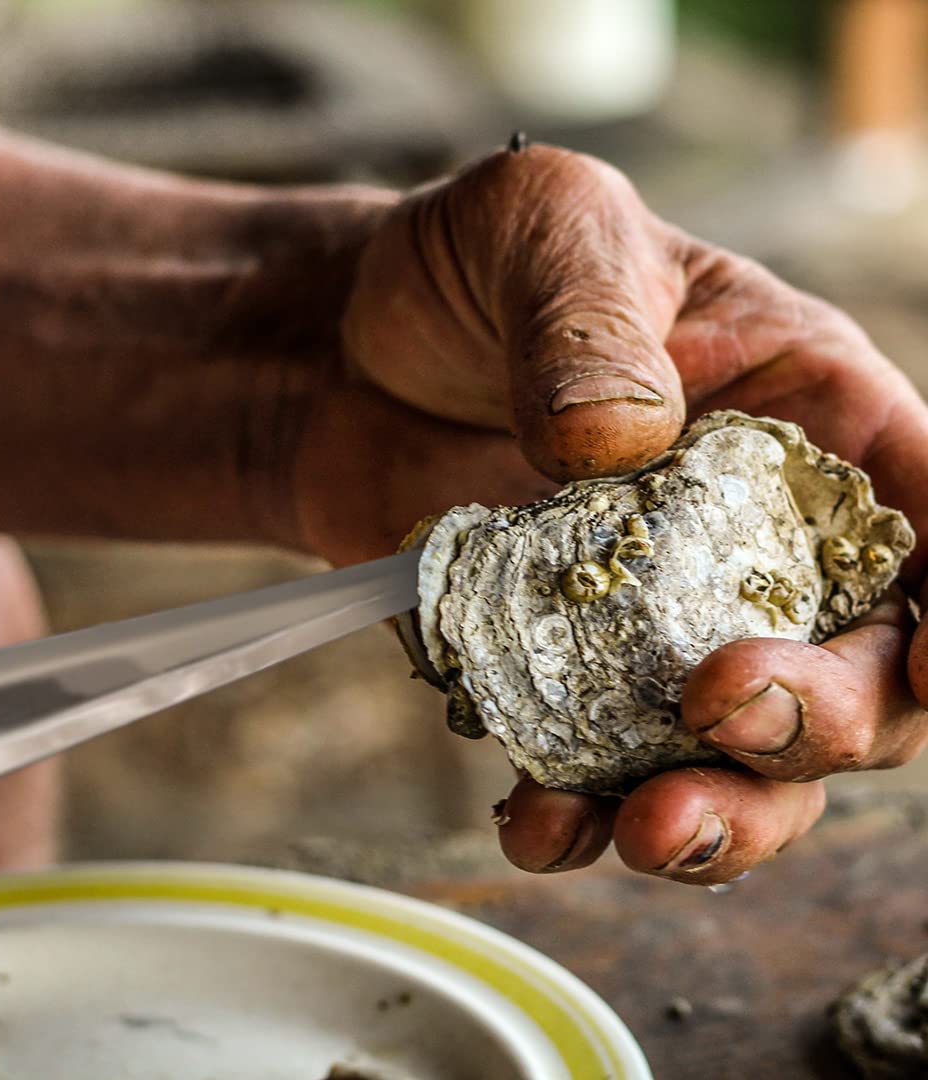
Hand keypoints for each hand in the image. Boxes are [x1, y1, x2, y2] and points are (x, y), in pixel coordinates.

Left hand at [308, 142, 927, 884]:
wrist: (336, 354)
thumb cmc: (462, 267)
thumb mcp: (540, 227)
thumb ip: (588, 320)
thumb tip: (620, 443)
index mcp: (797, 412)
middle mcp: (747, 535)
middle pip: (854, 665)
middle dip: (820, 718)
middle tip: (724, 717)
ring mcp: (653, 618)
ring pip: (741, 753)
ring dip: (722, 814)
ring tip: (648, 830)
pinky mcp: (559, 670)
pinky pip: (598, 768)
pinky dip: (579, 814)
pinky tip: (538, 822)